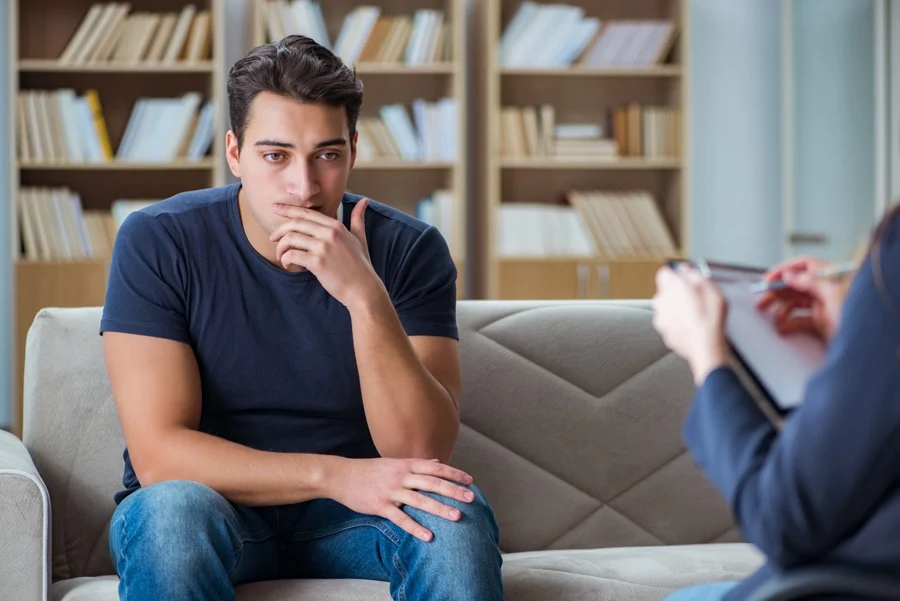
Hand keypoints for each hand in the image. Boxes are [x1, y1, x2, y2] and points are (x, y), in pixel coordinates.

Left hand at [270, 198, 383, 308]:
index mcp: (336, 226)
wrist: (363, 289)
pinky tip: (288, 265)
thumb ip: (358, 219)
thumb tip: (364, 201)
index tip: (275, 208)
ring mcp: (323, 248)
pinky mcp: (318, 263)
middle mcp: (329, 233)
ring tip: (281, 256)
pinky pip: (292, 255)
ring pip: (291, 239)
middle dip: (279, 230)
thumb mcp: (360, 238)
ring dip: (281, 247)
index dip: (288, 210)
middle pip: (295, 223)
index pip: (306, 213)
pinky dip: (285, 260)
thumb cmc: (361, 266)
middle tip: (273, 238)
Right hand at [328, 457, 474, 541]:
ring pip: (419, 500)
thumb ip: (415, 464)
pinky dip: (415, 527)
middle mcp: (401, 476)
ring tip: (457, 517)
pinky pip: (400, 518)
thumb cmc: (369, 470)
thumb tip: (436, 462)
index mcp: (405, 465)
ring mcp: (390, 491)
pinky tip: (428, 535)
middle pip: (431, 483)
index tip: (469, 481)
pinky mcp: (380, 506)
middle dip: (452, 490)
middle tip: (470, 499)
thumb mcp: (393, 462)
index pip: (435, 468)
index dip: (453, 473)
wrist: (341, 476)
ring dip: (439, 508)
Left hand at [652, 265, 729, 384]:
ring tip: (695, 313)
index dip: (677, 274)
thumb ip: (695, 275)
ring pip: (666, 307)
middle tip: (695, 297)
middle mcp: (661, 301)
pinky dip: (677, 322)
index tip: (687, 278)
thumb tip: (687, 270)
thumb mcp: (711, 289)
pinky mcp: (664, 332)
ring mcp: (661, 318)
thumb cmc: (710, 320)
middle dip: (677, 291)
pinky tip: (692, 325)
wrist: (706, 347)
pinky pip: (669, 322)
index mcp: (671, 287)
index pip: (664, 272)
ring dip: (676, 308)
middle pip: (665, 290)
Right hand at [756, 256, 847, 342]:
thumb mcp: (833, 295)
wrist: (865, 346)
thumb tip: (789, 275)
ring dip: (779, 307)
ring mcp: (823, 306)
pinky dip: (788, 323)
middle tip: (761, 297)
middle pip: (796, 284)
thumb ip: (810, 282)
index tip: (769, 278)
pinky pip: (799, 320)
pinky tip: (781, 327)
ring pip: (795, 302)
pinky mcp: (821, 323)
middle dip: (777, 290)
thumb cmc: (856, 317)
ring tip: (766, 313)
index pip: (805, 265)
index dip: (785, 269)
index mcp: (831, 278)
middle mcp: (826, 290)